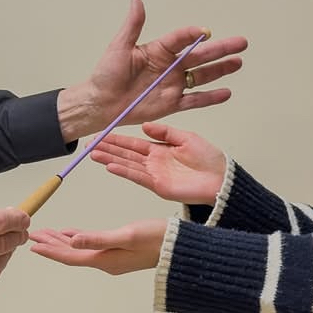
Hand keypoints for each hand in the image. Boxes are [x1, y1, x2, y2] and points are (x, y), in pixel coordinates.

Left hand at [28, 220, 167, 275]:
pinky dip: (78, 238)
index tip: (33, 244)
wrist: (179, 246)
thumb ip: (97, 239)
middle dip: (51, 244)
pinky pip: (91, 244)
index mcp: (104, 260)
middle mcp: (105, 261)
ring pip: (79, 249)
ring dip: (62, 241)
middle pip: (71, 253)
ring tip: (45, 234)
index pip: (70, 256)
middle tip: (33, 235)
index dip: (51, 250)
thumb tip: (71, 241)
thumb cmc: (156, 238)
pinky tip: (70, 233)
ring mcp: (112, 257)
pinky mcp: (119, 250)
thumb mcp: (126, 236)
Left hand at [56, 0, 246, 142]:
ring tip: (238, 62)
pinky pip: (195, 100)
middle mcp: (170, 66)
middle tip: (241, 42)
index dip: (193, 35)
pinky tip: (226, 92)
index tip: (204, 31)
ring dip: (221, 70)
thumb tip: (136, 0)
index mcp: (158, 50)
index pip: (181, 39)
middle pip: (200, 56)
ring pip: (202, 76)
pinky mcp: (172, 103)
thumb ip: (133, 25)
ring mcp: (173, 85)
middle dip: (220, 49)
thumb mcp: (119, 47)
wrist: (100, 103)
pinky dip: (210, 97)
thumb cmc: (106, 75)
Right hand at [90, 120, 225, 204]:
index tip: (102, 135)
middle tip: (90, 145)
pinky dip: (123, 171)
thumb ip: (165, 132)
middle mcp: (154, 162)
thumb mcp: (186, 138)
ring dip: (110, 159)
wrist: (222, 180)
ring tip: (94, 155)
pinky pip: (137, 177)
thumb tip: (144, 126)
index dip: (117, 139)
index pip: (133, 143)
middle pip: (126, 154)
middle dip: (108, 149)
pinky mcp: (158, 186)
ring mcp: (154, 175)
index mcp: (160, 149)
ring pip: (127, 165)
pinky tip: (110, 166)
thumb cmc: (210, 159)